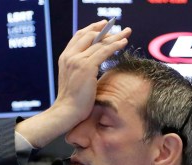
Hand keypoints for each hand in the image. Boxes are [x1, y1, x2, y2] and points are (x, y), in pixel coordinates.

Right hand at [15, 20, 130, 147]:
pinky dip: (115, 45)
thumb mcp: (74, 80)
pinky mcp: (86, 67)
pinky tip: (124, 42)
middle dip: (105, 29)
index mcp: (65, 58)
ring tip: (127, 32)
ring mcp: (77, 60)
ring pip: (99, 42)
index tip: (103, 25)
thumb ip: (80, 69)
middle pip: (89, 35)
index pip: (79, 37)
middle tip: (118, 27)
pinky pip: (104, 51)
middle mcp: (70, 56)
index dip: (92, 29)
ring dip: (114, 36)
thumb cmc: (72, 101)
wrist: (67, 112)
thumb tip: (93, 66)